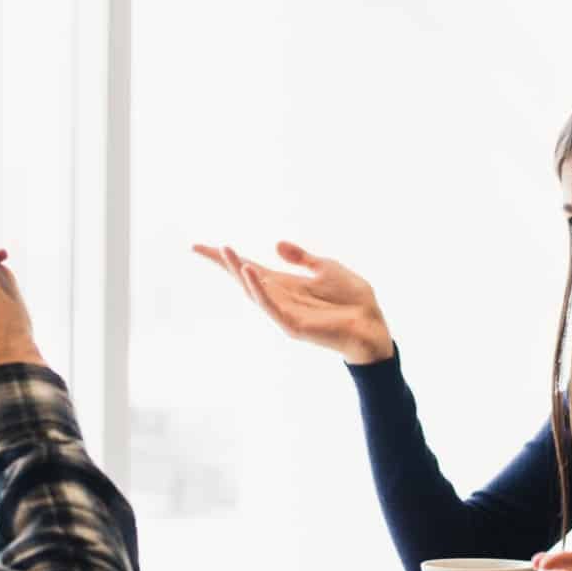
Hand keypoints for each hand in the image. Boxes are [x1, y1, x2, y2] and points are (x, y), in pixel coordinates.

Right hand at [192, 241, 393, 364]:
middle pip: (244, 278)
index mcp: (286, 284)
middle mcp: (280, 298)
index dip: (227, 258)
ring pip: (253, 290)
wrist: (373, 326)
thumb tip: (275, 244)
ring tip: (225, 250)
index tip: (200, 247)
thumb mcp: (327, 268)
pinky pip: (271, 306)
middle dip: (223, 263)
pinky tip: (250, 272)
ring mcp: (284, 312)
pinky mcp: (294, 324)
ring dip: (238, 271)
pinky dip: (259, 290)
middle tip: (198, 247)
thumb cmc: (353, 300)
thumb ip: (301, 258)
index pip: (250, 268)